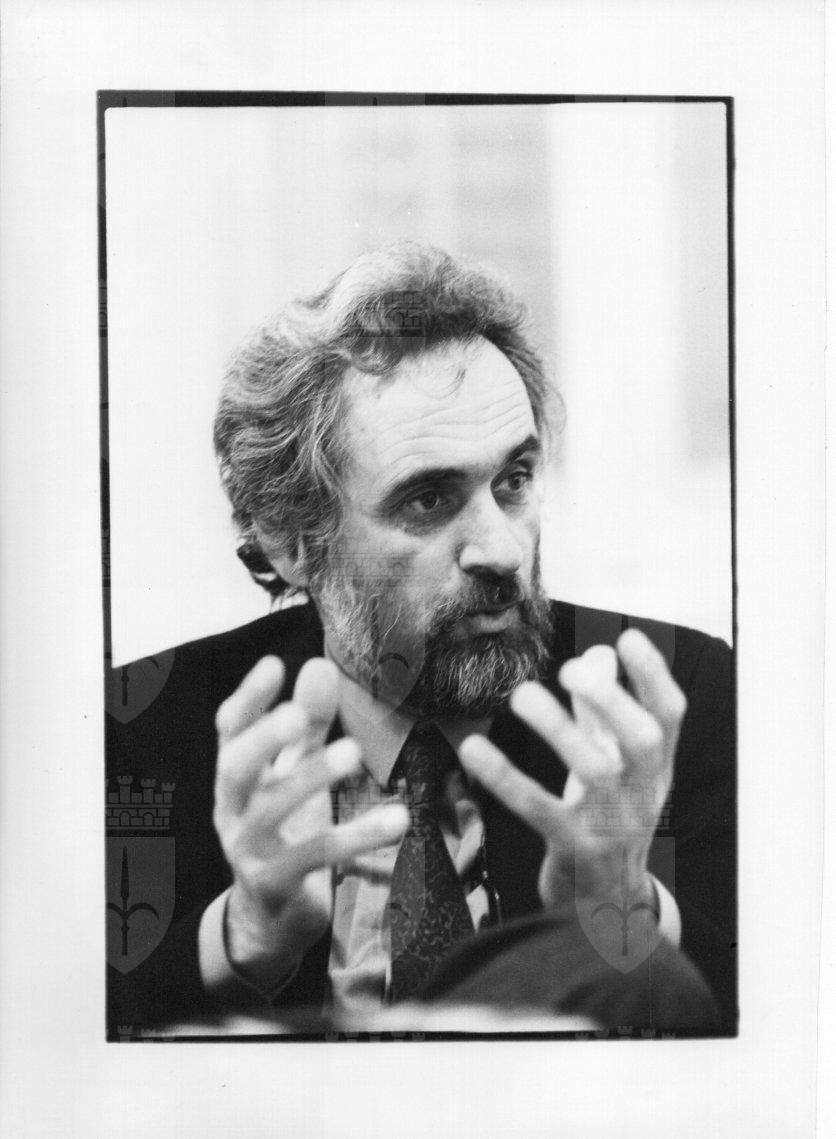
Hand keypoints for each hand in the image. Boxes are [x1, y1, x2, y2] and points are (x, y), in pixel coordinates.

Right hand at [213, 655, 407, 986]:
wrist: (272, 918)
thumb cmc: (285, 831)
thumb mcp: (294, 773)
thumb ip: (308, 724)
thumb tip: (319, 664)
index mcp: (236, 777)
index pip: (230, 730)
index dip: (248, 698)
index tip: (273, 664)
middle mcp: (232, 809)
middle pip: (234, 768)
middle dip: (262, 739)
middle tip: (296, 715)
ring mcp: (248, 849)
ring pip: (271, 811)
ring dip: (311, 778)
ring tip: (354, 752)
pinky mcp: (276, 884)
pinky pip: (314, 856)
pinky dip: (356, 837)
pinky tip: (397, 819)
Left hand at [458, 629, 685, 912]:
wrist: (610, 910)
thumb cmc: (609, 820)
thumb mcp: (615, 767)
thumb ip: (603, 711)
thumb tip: (598, 653)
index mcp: (654, 768)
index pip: (669, 716)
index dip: (654, 675)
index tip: (628, 638)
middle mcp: (641, 793)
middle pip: (642, 740)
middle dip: (610, 700)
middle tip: (570, 670)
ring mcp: (611, 825)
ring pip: (594, 773)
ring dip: (558, 730)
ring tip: (522, 697)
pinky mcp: (573, 850)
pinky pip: (539, 810)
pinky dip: (506, 779)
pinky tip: (474, 749)